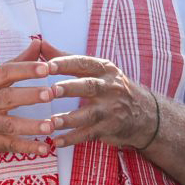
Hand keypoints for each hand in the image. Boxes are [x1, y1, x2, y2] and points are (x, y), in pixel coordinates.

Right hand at [0, 39, 55, 161]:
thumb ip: (16, 62)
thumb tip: (39, 43)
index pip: (4, 73)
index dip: (25, 69)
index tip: (46, 67)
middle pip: (8, 97)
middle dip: (30, 96)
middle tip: (51, 93)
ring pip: (10, 124)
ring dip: (31, 126)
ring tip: (51, 126)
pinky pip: (10, 145)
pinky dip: (27, 148)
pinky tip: (44, 149)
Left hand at [44, 41, 158, 149]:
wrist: (144, 114)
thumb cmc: (111, 87)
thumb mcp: (96, 69)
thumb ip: (66, 58)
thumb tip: (40, 43)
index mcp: (104, 70)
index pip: (84, 63)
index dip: (65, 64)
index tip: (47, 65)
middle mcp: (110, 87)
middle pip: (89, 86)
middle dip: (69, 88)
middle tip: (51, 91)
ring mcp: (111, 109)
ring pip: (89, 114)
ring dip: (69, 119)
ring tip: (51, 122)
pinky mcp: (109, 128)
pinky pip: (89, 134)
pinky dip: (72, 139)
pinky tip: (57, 142)